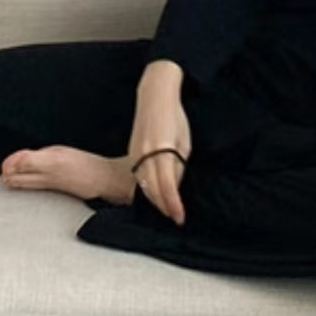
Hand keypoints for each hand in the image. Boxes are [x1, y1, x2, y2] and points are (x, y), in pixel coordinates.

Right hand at [130, 77, 192, 225]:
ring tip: (166, 209)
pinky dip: (146, 187)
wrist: (154, 97)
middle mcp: (146, 154)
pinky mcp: (132, 152)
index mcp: (162, 151)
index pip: (167, 186)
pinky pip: (138, 175)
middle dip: (164, 206)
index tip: (180, 218)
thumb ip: (178, 167)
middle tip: (175, 217)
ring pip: (143, 184)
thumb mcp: (184, 143)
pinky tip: (153, 193)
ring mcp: (136, 153)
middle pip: (152, 189)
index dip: (173, 205)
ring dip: (154, 199)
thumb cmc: (175, 117)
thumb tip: (174, 187)